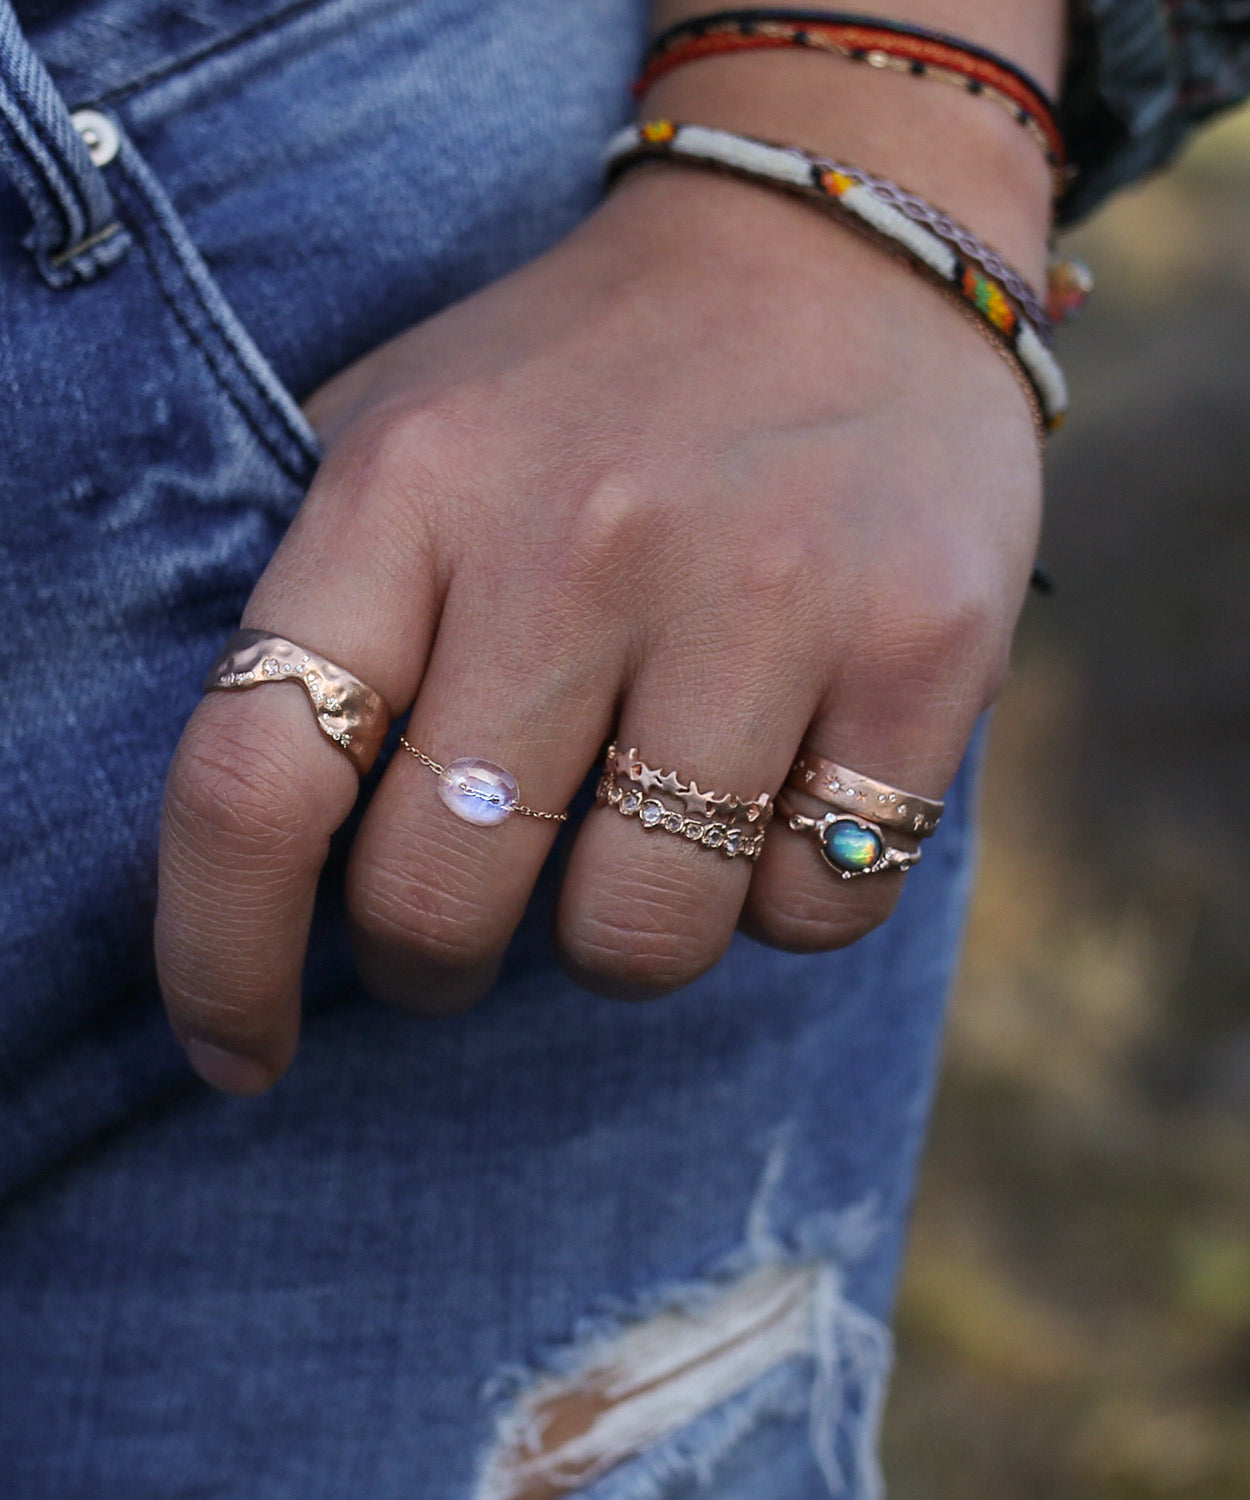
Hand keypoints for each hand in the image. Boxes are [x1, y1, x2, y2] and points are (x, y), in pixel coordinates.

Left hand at [155, 166, 1041, 1093]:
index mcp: (409, 490)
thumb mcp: (402, 437)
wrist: (835, 256)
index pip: (253, 783)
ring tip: (647, 819)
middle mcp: (577, 540)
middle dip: (436, 960)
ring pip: (635, 942)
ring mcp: (764, 594)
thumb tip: (251, 862)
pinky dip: (779, 896)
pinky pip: (812, 914)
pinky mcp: (925, 646)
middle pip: (441, 906)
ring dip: (622, 931)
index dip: (219, 960)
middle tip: (473, 906)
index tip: (242, 1055)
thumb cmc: (587, 392)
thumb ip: (312, 614)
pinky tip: (783, 784)